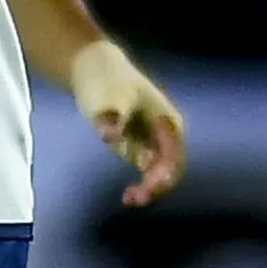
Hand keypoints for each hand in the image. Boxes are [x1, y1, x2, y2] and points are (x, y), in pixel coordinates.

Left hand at [69, 39, 186, 206]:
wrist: (93, 68)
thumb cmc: (105, 80)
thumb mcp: (108, 98)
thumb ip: (111, 118)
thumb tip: (108, 136)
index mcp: (167, 122)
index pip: (173, 155)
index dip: (165, 174)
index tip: (149, 185)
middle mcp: (166, 134)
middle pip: (170, 168)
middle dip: (157, 186)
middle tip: (133, 198)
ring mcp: (154, 141)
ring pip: (160, 173)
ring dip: (149, 189)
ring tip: (128, 199)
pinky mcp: (140, 146)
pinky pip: (148, 172)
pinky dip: (142, 184)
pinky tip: (127, 195)